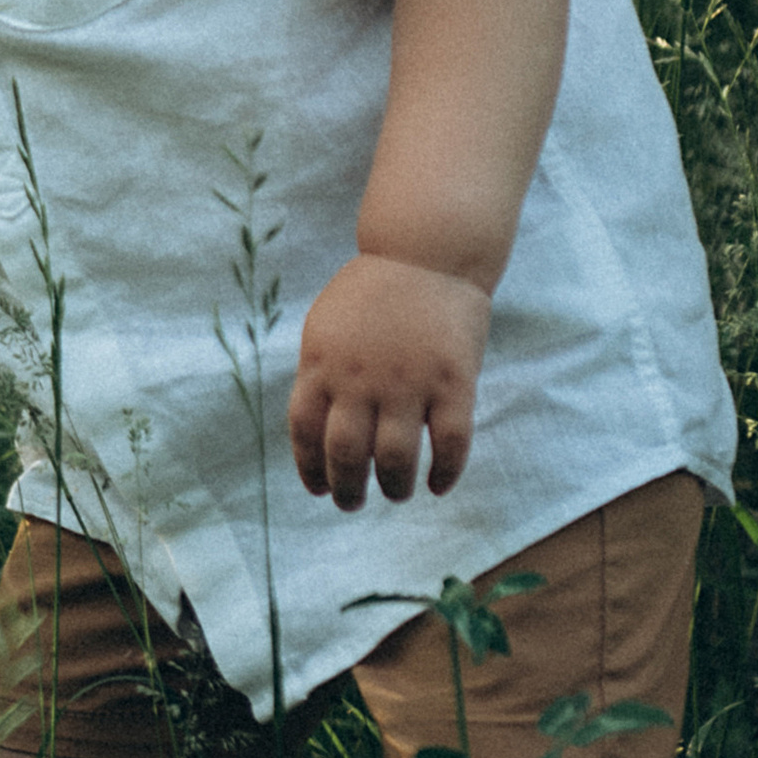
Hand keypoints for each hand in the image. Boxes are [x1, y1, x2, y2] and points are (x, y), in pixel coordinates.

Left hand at [288, 254, 487, 508]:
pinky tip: (439, 485)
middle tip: (352, 503)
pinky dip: (445, 473)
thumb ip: (318, 375)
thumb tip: (313, 434)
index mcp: (321, 362)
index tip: (317, 488)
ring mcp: (408, 381)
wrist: (426, 254)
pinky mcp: (453, 382)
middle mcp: (360, 378)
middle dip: (346, 490)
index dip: (309, 468)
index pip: (304, 430)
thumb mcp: (326, 327)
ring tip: (396, 494)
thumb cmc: (374, 293)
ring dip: (394, 488)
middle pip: (346, 453)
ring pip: (395, 459)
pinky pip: (450, 444)